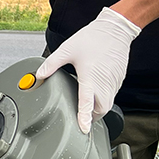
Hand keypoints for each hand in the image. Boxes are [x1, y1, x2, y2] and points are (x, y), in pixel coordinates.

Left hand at [36, 7, 140, 132]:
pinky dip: (104, 99)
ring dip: (97, 109)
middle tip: (80, 119)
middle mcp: (103, 82)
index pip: (87, 103)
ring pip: (108, 105)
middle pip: (100, 110)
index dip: (84, 118)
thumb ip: (51, 64)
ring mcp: (113, 82)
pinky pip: (112, 95)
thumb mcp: (67, 49)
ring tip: (86, 109)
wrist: (115, 29)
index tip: (83, 129)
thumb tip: (39, 75)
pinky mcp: (119, 79)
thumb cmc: (93, 38)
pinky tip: (96, 93)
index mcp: (90, 77)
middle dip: (91, 118)